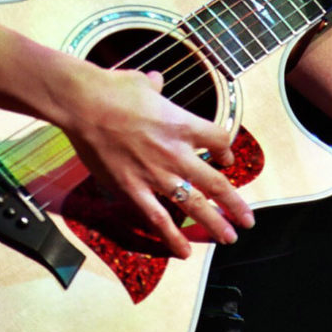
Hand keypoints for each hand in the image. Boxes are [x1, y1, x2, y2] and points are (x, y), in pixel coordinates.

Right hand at [59, 64, 254, 258]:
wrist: (84, 103)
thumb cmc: (113, 88)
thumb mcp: (142, 82)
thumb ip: (155, 87)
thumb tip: (156, 80)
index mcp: (182, 124)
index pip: (219, 141)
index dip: (226, 152)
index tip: (226, 159)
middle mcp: (175, 152)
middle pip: (216, 182)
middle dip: (234, 204)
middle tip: (248, 219)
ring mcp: (155, 173)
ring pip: (194, 205)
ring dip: (215, 224)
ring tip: (229, 238)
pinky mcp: (132, 188)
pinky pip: (158, 218)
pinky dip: (172, 237)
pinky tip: (184, 251)